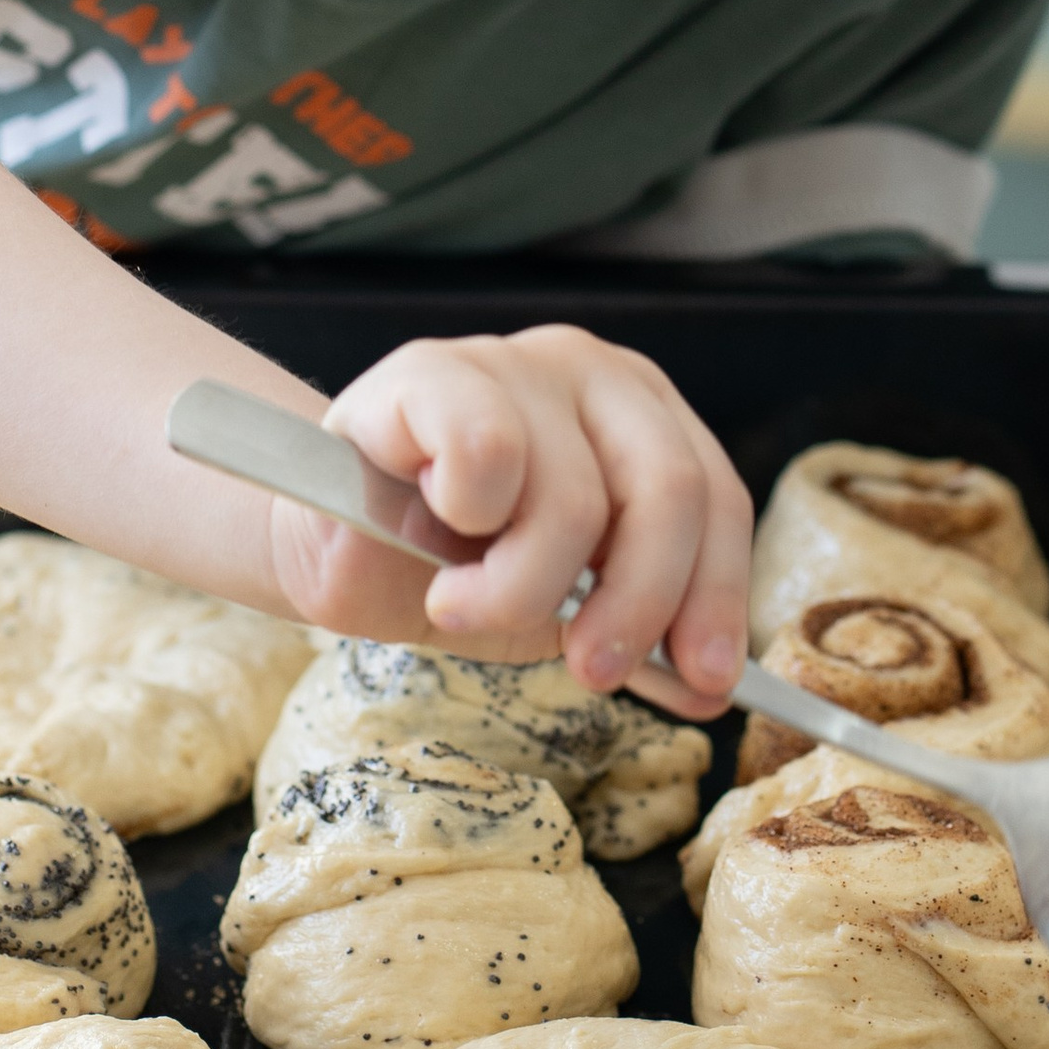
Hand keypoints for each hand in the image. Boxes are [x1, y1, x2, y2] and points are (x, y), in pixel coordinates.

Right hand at [270, 326, 752, 717]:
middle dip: (637, 604)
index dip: (718, 596)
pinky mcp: (431, 371)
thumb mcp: (559, 605)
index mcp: (642, 417)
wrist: (330, 548)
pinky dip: (468, 517)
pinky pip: (488, 452)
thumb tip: (709, 687)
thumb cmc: (448, 566)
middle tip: (589, 667)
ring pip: (574, 497)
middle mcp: (591, 371)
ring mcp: (512, 361)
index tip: (705, 683)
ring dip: (519, 588)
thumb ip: (635, 633)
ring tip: (460, 604)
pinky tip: (433, 529)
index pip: (717, 500)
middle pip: (670, 490)